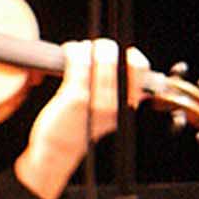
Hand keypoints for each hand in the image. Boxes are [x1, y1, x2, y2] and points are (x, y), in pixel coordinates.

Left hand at [16, 38, 145, 198]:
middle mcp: (116, 102)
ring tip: (79, 51)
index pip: (141, 70)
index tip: (117, 51)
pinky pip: (78, 61)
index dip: (130, 54)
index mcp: (126, 105)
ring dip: (87, 47)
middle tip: (93, 47)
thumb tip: (127, 71)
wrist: (58, 152)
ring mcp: (97, 99)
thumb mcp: (108, 115)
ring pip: (100, 58)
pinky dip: (73, 50)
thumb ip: (120, 96)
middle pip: (120, 59)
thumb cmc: (78, 129)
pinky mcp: (76, 97)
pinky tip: (69, 52)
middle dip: (105, 47)